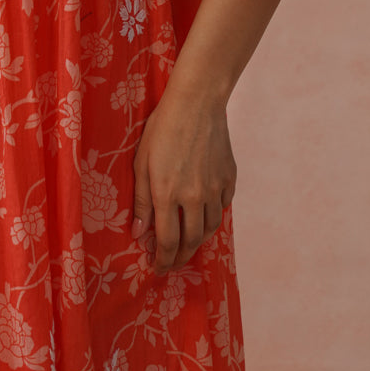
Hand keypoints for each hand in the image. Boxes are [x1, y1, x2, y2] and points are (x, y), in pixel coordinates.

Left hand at [130, 83, 236, 275]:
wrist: (197, 102)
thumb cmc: (162, 128)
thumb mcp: (141, 162)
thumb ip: (142, 201)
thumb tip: (140, 234)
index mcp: (167, 193)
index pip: (167, 241)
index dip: (163, 260)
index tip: (158, 268)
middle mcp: (194, 196)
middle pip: (191, 241)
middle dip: (181, 258)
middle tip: (173, 264)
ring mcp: (215, 188)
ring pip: (210, 228)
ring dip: (197, 241)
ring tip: (187, 243)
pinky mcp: (229, 178)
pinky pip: (223, 206)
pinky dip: (213, 216)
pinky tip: (204, 214)